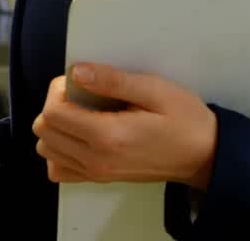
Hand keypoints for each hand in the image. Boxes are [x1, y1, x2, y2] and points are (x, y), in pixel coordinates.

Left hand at [34, 64, 217, 188]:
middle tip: (81, 94)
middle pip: (44, 131)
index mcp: (108, 136)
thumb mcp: (154, 89)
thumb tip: (76, 71)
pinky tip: (80, 135)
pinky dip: (60, 152)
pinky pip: (60, 170)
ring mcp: (97, 173)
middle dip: (55, 105)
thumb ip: (113, 81)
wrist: (205, 155)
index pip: (52, 113)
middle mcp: (96, 160)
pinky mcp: (100, 178)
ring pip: (47, 150)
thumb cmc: (184, 119)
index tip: (79, 81)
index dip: (58, 90)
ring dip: (56, 127)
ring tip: (82, 113)